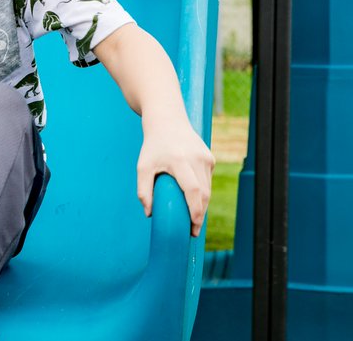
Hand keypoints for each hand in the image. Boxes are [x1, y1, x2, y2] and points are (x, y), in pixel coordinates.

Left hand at [137, 116, 214, 236]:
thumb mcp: (143, 166)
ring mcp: (206, 158)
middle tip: (193, 231)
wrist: (167, 121)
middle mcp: (196, 158)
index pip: (193, 190)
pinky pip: (207, 181)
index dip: (195, 210)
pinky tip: (194, 200)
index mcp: (180, 160)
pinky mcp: (210, 158)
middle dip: (200, 214)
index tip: (193, 226)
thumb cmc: (153, 146)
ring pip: (208, 189)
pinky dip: (203, 193)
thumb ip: (143, 190)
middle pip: (204, 193)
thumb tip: (149, 214)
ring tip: (193, 220)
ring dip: (202, 206)